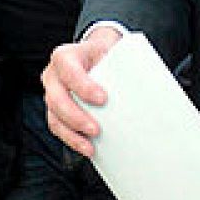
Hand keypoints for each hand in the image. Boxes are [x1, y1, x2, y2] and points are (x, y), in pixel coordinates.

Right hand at [42, 26, 124, 156]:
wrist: (95, 55)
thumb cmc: (103, 55)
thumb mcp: (111, 52)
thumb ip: (121, 65)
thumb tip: (149, 86)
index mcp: (65, 56)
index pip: (69, 71)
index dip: (83, 87)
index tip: (102, 99)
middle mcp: (53, 75)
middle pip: (56, 98)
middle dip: (76, 117)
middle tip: (96, 129)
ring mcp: (51, 94)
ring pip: (54, 117)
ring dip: (73, 134)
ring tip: (90, 146)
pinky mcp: (55, 110)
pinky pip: (58, 128)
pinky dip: (72, 140)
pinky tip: (86, 147)